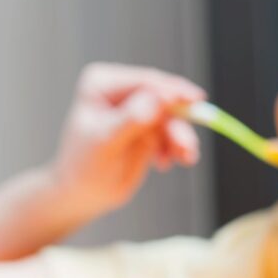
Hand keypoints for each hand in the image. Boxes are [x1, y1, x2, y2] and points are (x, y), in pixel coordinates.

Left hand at [50, 62, 204, 215]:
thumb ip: (131, 120)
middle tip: (187, 148)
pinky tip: (166, 164)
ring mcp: (135, 108)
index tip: (196, 100)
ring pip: (171, 117)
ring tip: (184, 159)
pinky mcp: (147, 127)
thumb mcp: (106, 143)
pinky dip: (176, 147)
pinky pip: (171, 132)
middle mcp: (120, 90)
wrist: (81, 195)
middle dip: (178, 124)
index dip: (172, 91)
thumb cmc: (83, 169)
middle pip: (163, 99)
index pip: (145, 82)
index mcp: (102, 84)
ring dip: (180, 138)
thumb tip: (159, 99)